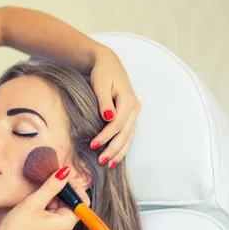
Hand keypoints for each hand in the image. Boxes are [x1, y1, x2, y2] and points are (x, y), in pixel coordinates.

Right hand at [0, 168, 87, 229]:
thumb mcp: (34, 203)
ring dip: (51, 198)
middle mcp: (65, 229)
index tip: (62, 177)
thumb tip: (66, 171)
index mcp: (66, 223)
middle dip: (61, 191)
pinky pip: (53, 213)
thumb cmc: (17, 228)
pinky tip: (34, 205)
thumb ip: (51, 186)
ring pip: (61, 207)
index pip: (82, 202)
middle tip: (46, 183)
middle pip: (72, 203)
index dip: (75, 187)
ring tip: (36, 197)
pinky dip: (46, 205)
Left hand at [89, 47, 141, 167]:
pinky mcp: (131, 116)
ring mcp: (135, 113)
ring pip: (129, 137)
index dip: (105, 136)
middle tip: (101, 161)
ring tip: (109, 165)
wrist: (108, 64)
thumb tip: (108, 117)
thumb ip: (104, 102)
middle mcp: (135, 108)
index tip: (93, 145)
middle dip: (113, 149)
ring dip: (120, 152)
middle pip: (125, 134)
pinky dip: (123, 147)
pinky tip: (115, 158)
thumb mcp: (100, 84)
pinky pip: (128, 135)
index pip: (117, 124)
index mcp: (128, 101)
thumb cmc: (102, 73)